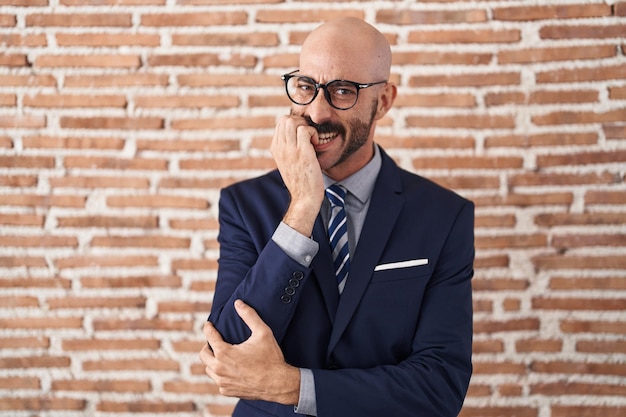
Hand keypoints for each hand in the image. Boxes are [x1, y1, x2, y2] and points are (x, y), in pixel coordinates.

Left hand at [200, 300, 300, 404]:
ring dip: (213, 361)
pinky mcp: (227, 391)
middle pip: (203, 354)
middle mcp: (219, 368)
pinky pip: (218, 381)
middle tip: (216, 341)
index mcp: (224, 353)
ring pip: (209, 369)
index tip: (209, 324)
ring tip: (222, 355)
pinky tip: (230, 369)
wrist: (278, 383)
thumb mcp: (263, 332)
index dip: (208, 328)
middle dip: (208, 346)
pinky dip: (221, 374)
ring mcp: (222, 381)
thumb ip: (249, 316)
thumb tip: (238, 303)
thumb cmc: (271, 358)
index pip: (209, 336)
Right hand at [271, 115, 324, 235]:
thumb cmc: (301, 182)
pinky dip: (313, 132)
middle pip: (284, 119)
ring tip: (311, 139)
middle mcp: (280, 147)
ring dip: (305, 126)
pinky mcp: (301, 152)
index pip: (280, 123)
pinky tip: (316, 144)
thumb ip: (289, 149)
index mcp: (276, 149)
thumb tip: (298, 136)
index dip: (294, 124)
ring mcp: (289, 149)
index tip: (304, 135)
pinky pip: (304, 129)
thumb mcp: (289, 163)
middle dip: (300, 121)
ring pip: (292, 120)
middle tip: (309, 135)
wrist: (305, 198)